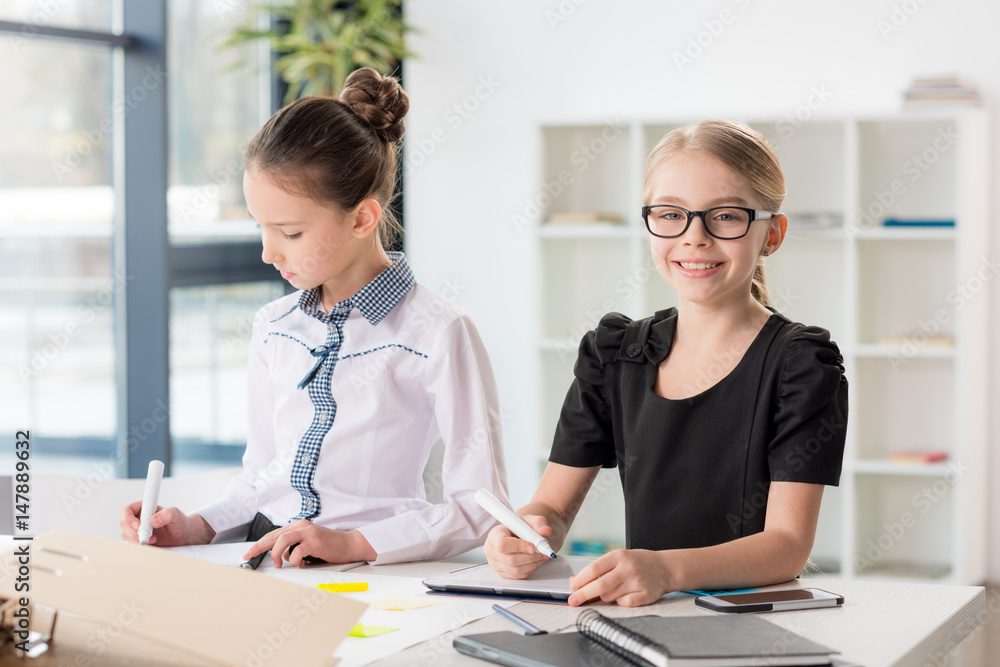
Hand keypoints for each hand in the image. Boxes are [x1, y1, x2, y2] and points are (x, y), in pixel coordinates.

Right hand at [119, 501, 214, 546]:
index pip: (127, 510)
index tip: (139, 525)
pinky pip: (131, 544)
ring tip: (154, 539)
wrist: (182, 536)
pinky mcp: (138, 540)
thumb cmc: (178, 522)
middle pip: (124, 524)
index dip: (129, 518)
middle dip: (134, 532)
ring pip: (126, 535)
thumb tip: (153, 520)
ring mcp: (136, 529)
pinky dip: (140, 545)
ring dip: (137, 539)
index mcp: (144, 507)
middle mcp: (137, 517)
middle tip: (149, 535)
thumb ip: (167, 514)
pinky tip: (152, 544)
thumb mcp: (176, 515)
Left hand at [243, 519, 376, 568]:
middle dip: (259, 547)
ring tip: (278, 564)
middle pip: (274, 536)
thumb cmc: (328, 546)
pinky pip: (296, 552)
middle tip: (249, 556)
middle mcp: (301, 526)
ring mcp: (308, 532)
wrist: (348, 544)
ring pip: (282, 541)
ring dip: (277, 555)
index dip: (259, 544)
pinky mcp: (314, 541)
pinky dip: (295, 561)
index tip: (248, 553)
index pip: (274, 534)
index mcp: (298, 525)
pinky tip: (301, 563)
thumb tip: (278, 556)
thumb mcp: (307, 543)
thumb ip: (293, 545)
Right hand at [484, 514, 552, 578]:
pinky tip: (535, 562)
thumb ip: (538, 523)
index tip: (532, 546)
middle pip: (510, 560)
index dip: (518, 546)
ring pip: (515, 570)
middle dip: (530, 557)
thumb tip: (546, 530)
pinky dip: (529, 570)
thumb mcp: (530, 520)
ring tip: (541, 556)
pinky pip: (517, 576)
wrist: (518, 534)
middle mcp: (491, 550)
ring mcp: (495, 563)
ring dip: (532, 564)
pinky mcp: (502, 572)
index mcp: (495, 534)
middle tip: (542, 553)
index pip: (502, 543)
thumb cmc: (520, 527)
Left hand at [567, 549, 673, 606]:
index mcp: (619, 556)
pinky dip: (620, 602)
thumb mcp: (618, 559)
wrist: (664, 568)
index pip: (594, 568)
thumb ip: (598, 569)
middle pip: (600, 585)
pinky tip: (625, 594)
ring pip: (610, 596)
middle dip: (583, 595)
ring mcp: (638, 582)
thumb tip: (574, 581)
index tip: (572, 587)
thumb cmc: (637, 563)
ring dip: (605, 597)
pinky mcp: (646, 595)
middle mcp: (628, 568)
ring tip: (614, 589)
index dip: (581, 579)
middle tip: (573, 601)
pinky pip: (624, 604)